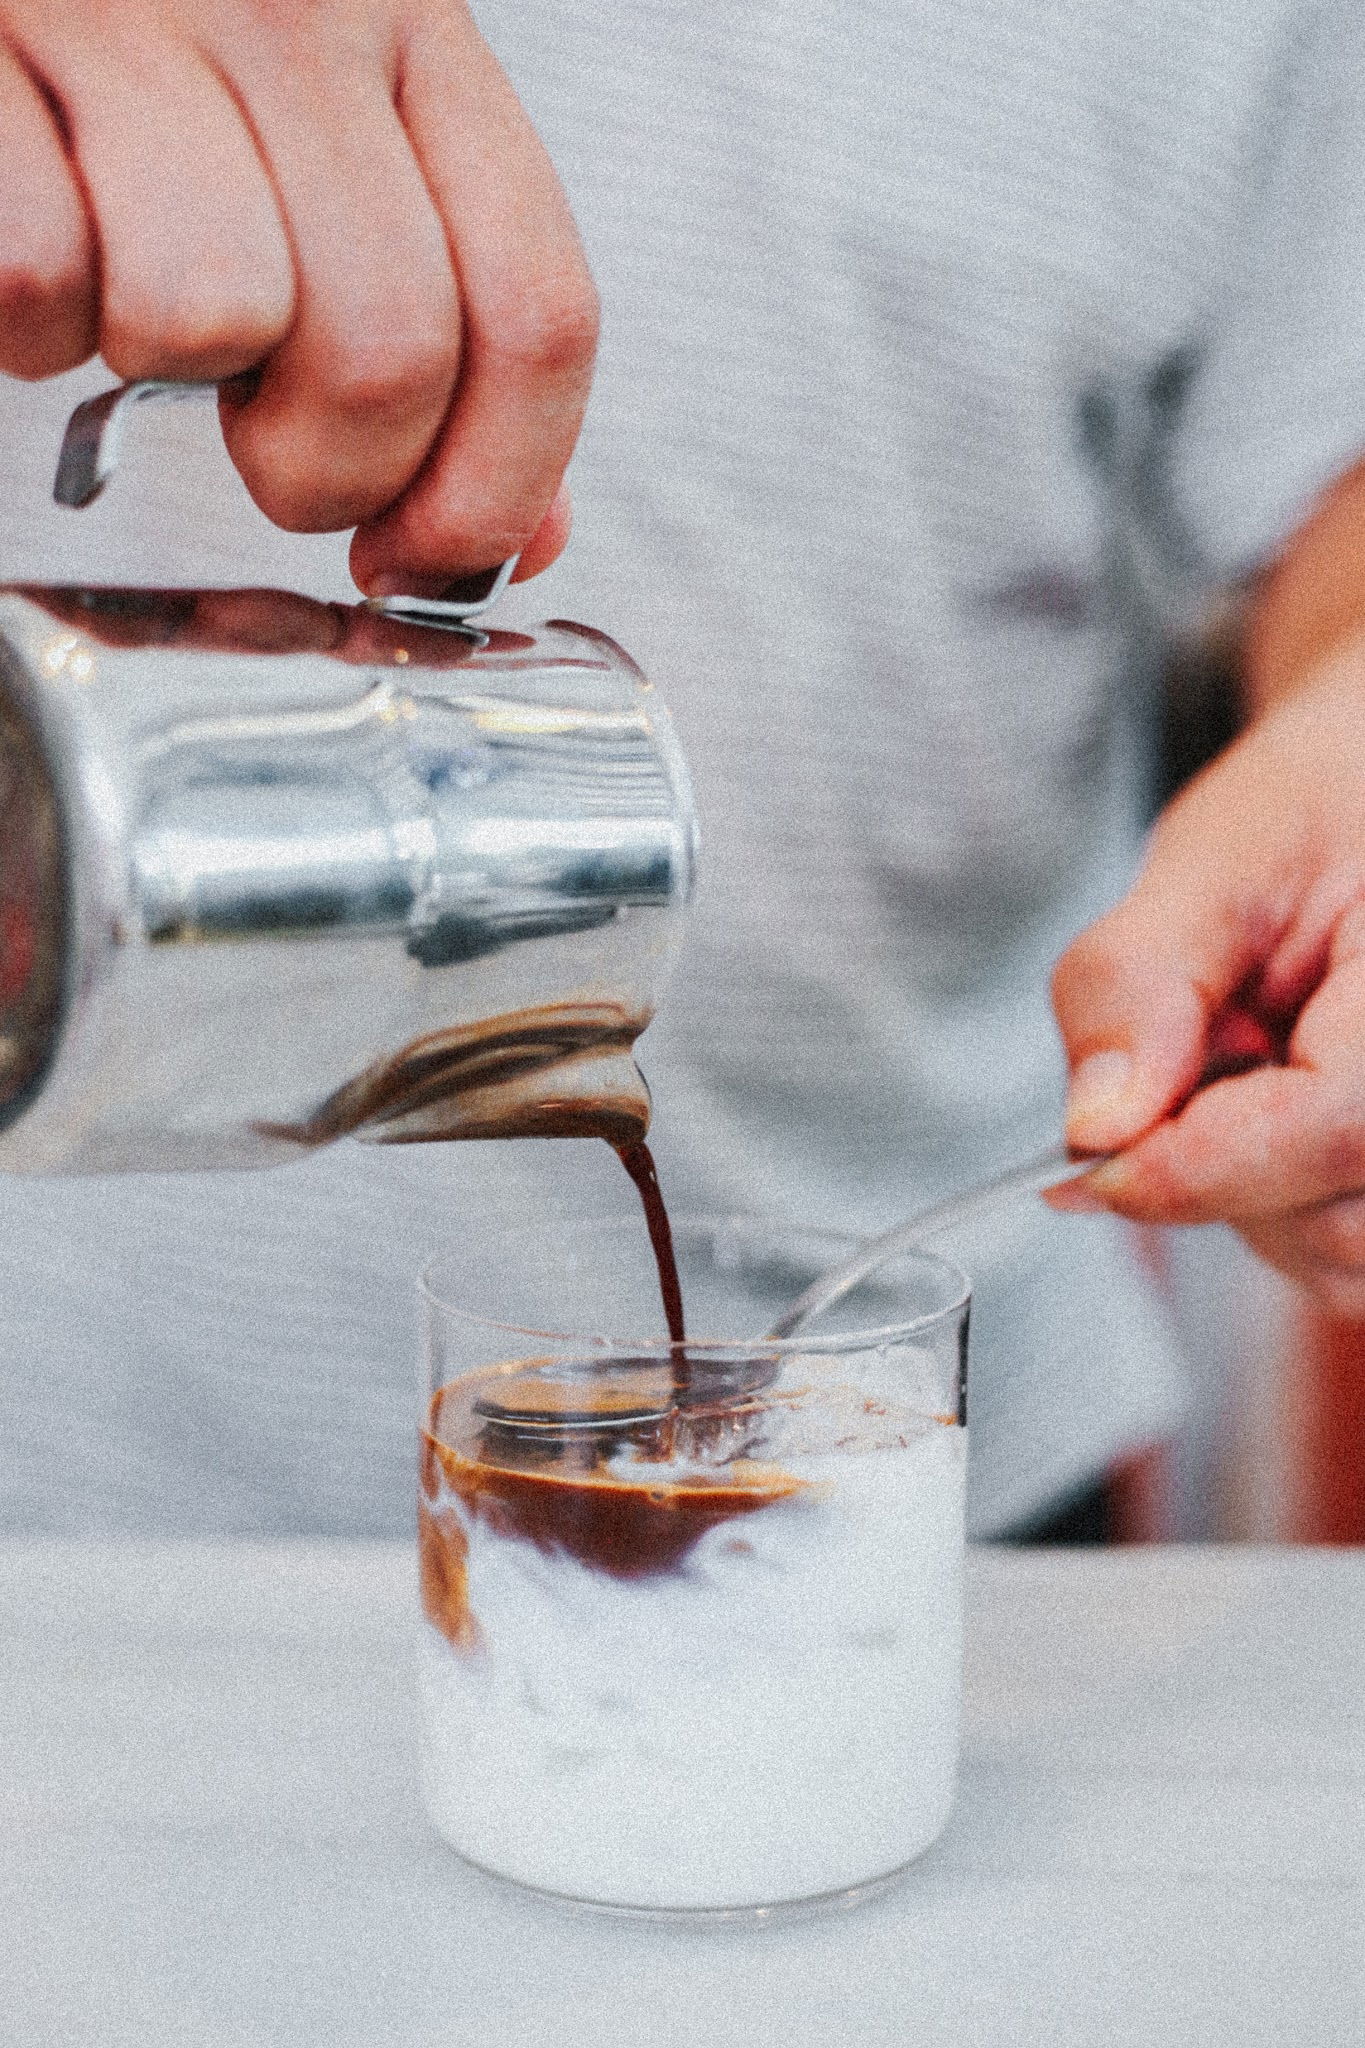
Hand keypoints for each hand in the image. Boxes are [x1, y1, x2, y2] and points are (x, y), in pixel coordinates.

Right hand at [0, 0, 596, 590]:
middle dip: (324, 473)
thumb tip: (524, 540)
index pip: (537, 315)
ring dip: (164, 366)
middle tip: (260, 435)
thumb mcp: (349, 149)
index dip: (491, 491)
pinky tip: (54, 256)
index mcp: (419, 31)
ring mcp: (139, 15)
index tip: (420, 559)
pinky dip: (30, 327)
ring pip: (216, 317)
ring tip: (138, 298)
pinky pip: (39, 277)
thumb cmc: (171, 54)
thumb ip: (457, 328)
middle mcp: (298, 12)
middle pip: (390, 353)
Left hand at [1049, 638, 1364, 1313]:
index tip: (1087, 1150)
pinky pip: (1338, 1264)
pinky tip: (1277, 1115)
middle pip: (1332, 1223)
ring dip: (1245, 1190)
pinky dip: (1276, 1207)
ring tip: (1255, 1066)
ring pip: (1332, 1262)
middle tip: (1207, 1047)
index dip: (1191, 1161)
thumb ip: (1138, 985)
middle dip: (1215, 1166)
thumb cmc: (1320, 815)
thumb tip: (1093, 1129)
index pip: (1336, 1128)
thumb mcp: (1215, 861)